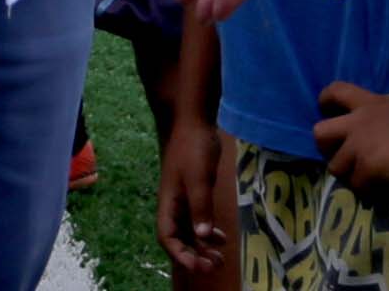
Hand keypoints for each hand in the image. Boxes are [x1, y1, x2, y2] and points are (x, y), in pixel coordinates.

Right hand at [157, 115, 235, 280]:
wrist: (194, 122)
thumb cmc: (194, 148)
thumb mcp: (199, 178)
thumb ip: (201, 207)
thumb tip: (202, 236)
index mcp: (169, 203)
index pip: (167, 237)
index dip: (181, 255)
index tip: (199, 266)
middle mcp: (173, 205)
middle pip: (178, 239)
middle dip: (194, 256)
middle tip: (214, 266)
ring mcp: (183, 199)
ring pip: (189, 232)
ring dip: (201, 248)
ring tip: (220, 259)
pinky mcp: (194, 193)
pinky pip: (198, 220)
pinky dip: (207, 233)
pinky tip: (221, 237)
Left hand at [314, 80, 388, 190]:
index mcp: (367, 103)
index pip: (334, 92)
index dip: (327, 103)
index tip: (330, 112)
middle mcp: (356, 123)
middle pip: (319, 133)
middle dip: (327, 148)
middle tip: (344, 156)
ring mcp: (359, 146)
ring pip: (334, 167)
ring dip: (348, 175)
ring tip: (364, 180)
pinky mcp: (368, 166)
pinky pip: (357, 185)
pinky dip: (366, 191)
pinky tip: (379, 191)